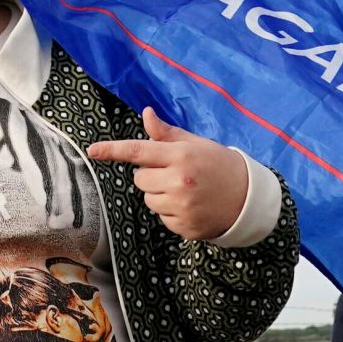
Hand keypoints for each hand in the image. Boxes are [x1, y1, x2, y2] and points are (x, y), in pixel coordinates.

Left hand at [87, 109, 248, 240]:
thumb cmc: (218, 165)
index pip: (138, 151)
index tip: (93, 150)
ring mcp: (182, 207)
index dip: (112, 150)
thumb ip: (167, 133)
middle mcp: (179, 181)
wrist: (249, 198)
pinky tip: (191, 206)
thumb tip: (146, 114)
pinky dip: (171, 213)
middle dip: (151, 176)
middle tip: (175, 174)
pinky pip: (162, 218)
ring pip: (148, 200)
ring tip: (185, 191)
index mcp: (180, 156)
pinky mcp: (185, 227)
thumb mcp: (195, 144)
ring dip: (159, 195)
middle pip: (139, 179)